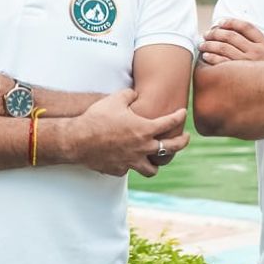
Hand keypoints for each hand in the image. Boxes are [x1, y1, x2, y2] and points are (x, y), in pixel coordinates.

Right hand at [66, 89, 189, 177]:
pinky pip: (130, 169)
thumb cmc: (97, 118)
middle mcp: (142, 148)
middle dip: (182, 142)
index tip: (182, 113)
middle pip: (171, 149)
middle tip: (185, 138)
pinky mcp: (119, 170)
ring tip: (157, 157)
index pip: (170, 123)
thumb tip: (135, 93)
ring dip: (156, 162)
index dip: (179, 117)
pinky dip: (131, 164)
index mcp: (144, 129)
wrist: (77, 140)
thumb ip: (130, 95)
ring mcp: (131, 162)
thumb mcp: (115, 99)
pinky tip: (127, 158)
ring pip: (152, 169)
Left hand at [198, 19, 263, 64]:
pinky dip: (212, 58)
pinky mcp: (241, 76)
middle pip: (231, 36)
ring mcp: (249, 64)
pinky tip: (206, 56)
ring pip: (224, 48)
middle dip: (215, 33)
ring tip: (202, 44)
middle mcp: (257, 52)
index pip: (245, 27)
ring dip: (210, 44)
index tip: (219, 22)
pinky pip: (222, 64)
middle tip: (206, 34)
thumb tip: (238, 33)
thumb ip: (259, 44)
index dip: (230, 22)